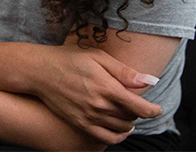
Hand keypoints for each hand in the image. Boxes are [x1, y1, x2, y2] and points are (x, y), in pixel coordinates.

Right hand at [30, 44, 161, 145]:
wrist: (39, 72)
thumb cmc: (68, 59)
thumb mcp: (97, 57)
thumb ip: (125, 72)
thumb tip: (151, 80)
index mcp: (107, 87)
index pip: (141, 107)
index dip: (154, 110)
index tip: (157, 108)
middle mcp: (99, 105)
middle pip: (132, 117)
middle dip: (137, 111)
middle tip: (132, 101)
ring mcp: (89, 116)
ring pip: (122, 128)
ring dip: (128, 122)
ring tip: (125, 112)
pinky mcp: (80, 124)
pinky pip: (107, 138)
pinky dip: (118, 136)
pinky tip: (119, 128)